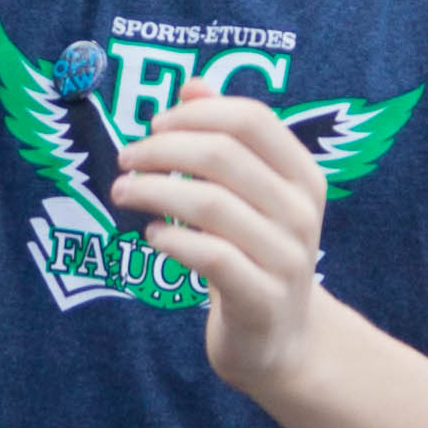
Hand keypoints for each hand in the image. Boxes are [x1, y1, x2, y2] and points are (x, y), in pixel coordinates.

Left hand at [112, 89, 330, 399]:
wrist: (281, 340)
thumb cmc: (255, 254)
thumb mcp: (250, 194)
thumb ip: (224, 138)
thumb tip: (191, 86)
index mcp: (304, 175)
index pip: (251, 120)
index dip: (195, 115)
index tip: (154, 125)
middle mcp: (301, 212)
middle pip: (223, 155)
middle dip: (162, 150)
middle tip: (125, 160)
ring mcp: (286, 257)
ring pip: (210, 203)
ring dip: (154, 191)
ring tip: (124, 192)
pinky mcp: (261, 298)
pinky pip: (209, 256)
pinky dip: (171, 239)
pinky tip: (151, 235)